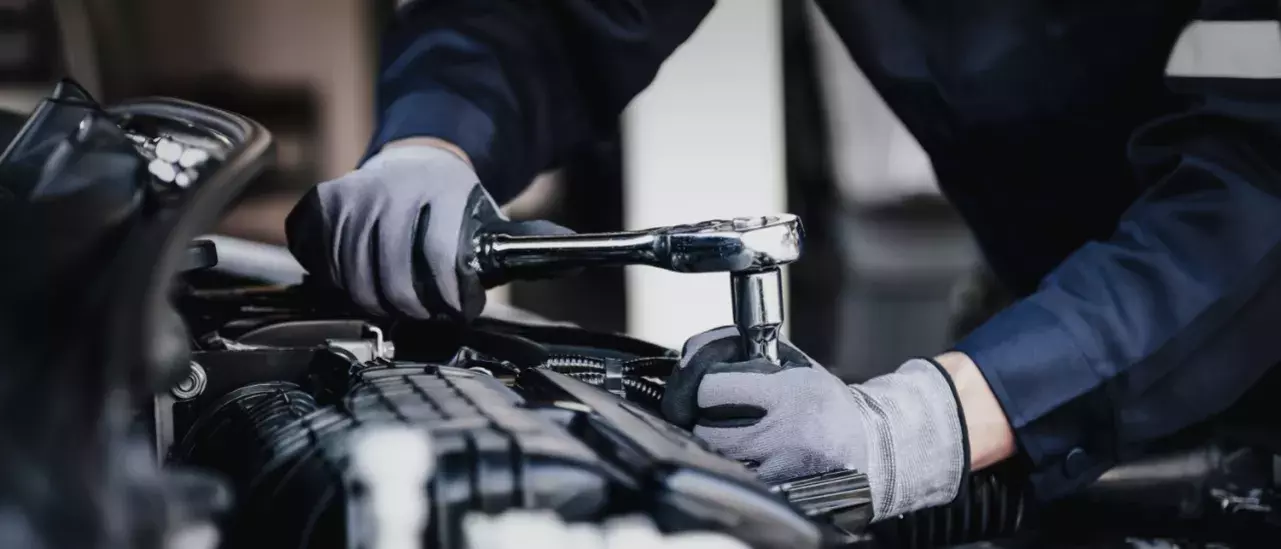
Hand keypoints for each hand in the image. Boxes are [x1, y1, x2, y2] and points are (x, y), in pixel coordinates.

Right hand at [285, 142, 571, 319]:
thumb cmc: (457, 207)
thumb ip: (530, 244)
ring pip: (352, 278)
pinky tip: (361, 281)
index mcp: (441, 190)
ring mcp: (352, 195)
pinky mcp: (322, 204)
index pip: (440, 259)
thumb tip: (579, 258)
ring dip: (375, 303)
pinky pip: (320, 262)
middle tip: (426, 315)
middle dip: (413, 310)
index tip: (458, 312)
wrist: (417, 161)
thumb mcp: (494, 221)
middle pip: (390, 278)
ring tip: (398, 304)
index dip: (449, 299)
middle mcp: (392, 189)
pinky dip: (338, 282)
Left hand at [661, 327, 967, 520]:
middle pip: (708, 430)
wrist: (870, 446)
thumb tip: (699, 350)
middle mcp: (783, 432)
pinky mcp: (781, 491)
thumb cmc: (828, 404)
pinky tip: (748, 455)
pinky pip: (739, 477)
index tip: (707, 386)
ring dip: (716, 445)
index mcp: (787, 394)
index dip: (702, 385)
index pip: (713, 388)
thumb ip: (751, 356)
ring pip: (720, 458)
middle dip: (702, 419)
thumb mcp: (796, 367)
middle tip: (712, 413)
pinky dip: (735, 466)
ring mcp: (781, 467)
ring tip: (732, 433)